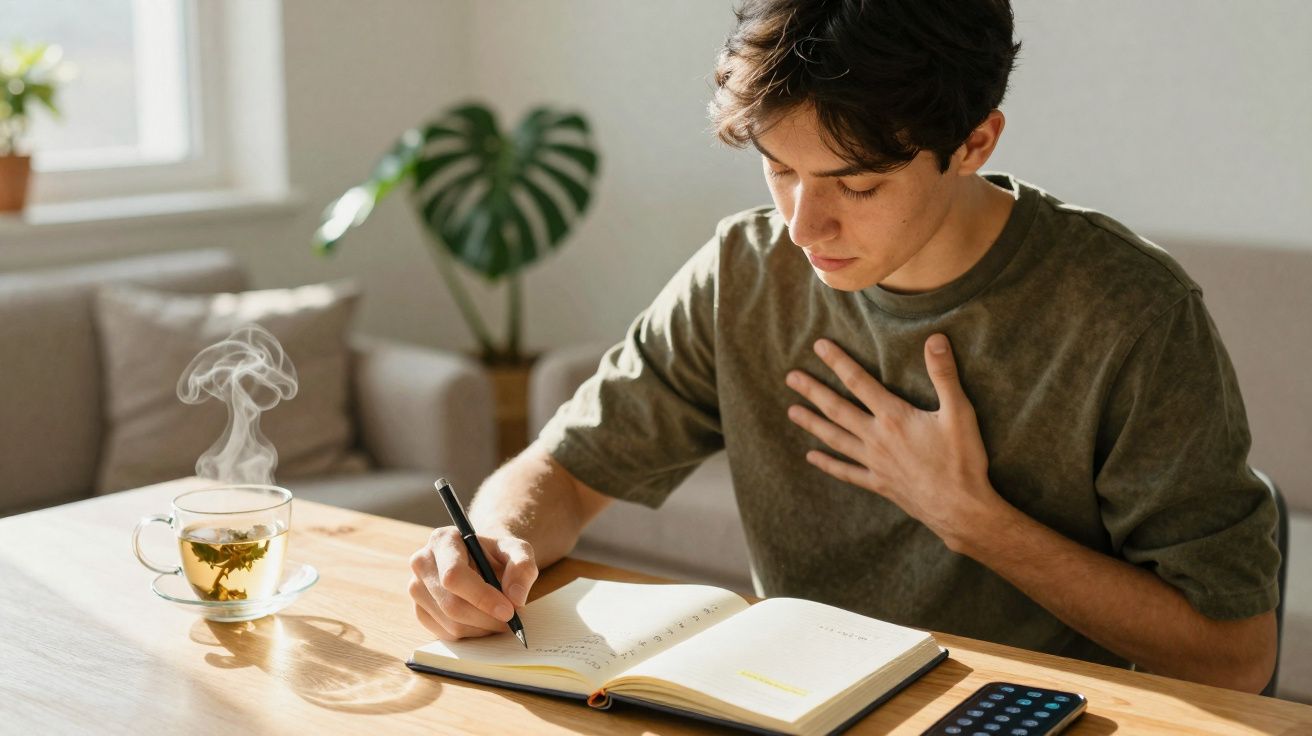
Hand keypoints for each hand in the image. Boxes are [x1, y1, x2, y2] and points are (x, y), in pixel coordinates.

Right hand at [408, 527, 538, 639]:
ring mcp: (416, 588)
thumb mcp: (519, 551)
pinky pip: (446, 633)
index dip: (482, 597)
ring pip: (450, 623)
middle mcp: (422, 562)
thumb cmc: (499, 554)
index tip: (509, 611)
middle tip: (510, 620)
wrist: (484, 560)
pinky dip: (471, 633)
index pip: (454, 575)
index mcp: (443, 540)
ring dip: (482, 627)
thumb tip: (515, 598)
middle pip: (451, 604)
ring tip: (499, 617)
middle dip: (486, 618)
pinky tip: (483, 620)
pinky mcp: (420, 610)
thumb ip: (522, 567)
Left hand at [785, 334, 1001, 548]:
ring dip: (812, 424)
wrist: (961, 509)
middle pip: (837, 409)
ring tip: (792, 412)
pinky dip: (828, 464)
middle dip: (813, 391)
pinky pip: (847, 472)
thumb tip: (935, 339)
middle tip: (791, 377)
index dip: (838, 362)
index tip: (818, 346)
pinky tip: (811, 457)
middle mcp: (877, 438)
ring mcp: (875, 463)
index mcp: (894, 418)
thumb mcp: (959, 412)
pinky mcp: (879, 483)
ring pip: (836, 439)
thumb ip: (944, 374)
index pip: (859, 382)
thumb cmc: (963, 460)